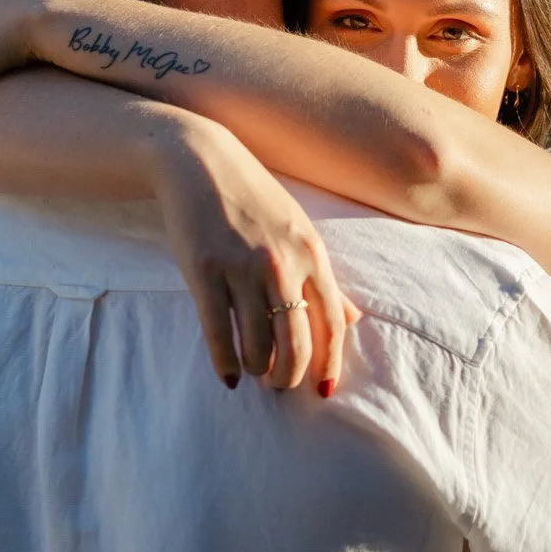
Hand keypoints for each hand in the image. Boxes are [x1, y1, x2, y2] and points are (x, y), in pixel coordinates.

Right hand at [151, 116, 362, 397]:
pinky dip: (225, 361)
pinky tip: (228, 376)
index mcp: (310, 252)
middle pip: (296, 342)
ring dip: (257, 367)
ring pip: (257, 342)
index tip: (324, 392)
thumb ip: (323, 277)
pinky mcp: (204, 270)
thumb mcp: (298, 230)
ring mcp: (241, 267)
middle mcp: (281, 263)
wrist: (198, 160)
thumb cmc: (252, 197)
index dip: (330, 364)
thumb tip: (352, 320)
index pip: (332, 322)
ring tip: (254, 372)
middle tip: (281, 387)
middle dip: (290, 375)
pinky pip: (217, 332)